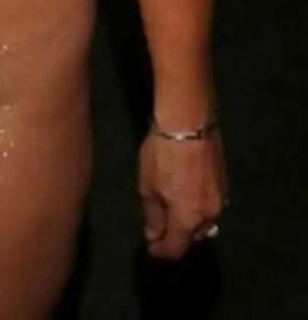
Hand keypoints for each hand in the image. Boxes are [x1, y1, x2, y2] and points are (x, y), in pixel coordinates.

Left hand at [138, 127, 226, 259]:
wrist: (189, 121)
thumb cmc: (163, 154)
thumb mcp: (149, 186)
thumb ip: (153, 215)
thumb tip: (154, 235)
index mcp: (188, 219)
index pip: (177, 248)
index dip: (162, 251)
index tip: (151, 247)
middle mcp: (209, 215)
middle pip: (193, 237)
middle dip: (177, 237)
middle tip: (161, 228)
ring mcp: (220, 198)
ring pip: (204, 222)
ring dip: (189, 222)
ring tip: (173, 212)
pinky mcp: (224, 182)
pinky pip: (211, 206)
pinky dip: (198, 208)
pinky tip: (187, 196)